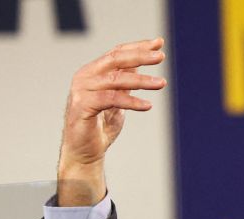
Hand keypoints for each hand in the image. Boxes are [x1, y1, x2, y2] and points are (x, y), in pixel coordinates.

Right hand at [57, 38, 166, 205]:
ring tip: (162, 83)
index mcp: (93, 71)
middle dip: (140, 56)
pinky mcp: (82, 106)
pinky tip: (148, 106)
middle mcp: (85, 76)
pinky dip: (131, 102)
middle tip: (161, 57)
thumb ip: (124, 81)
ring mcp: (82, 90)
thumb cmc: (100, 125)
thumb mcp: (118, 99)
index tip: (159, 43)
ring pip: (116, 80)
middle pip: (116, 59)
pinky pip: (111, 99)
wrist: (84, 151)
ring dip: (142, 81)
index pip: (117, 53)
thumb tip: (139, 63)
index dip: (139, 47)